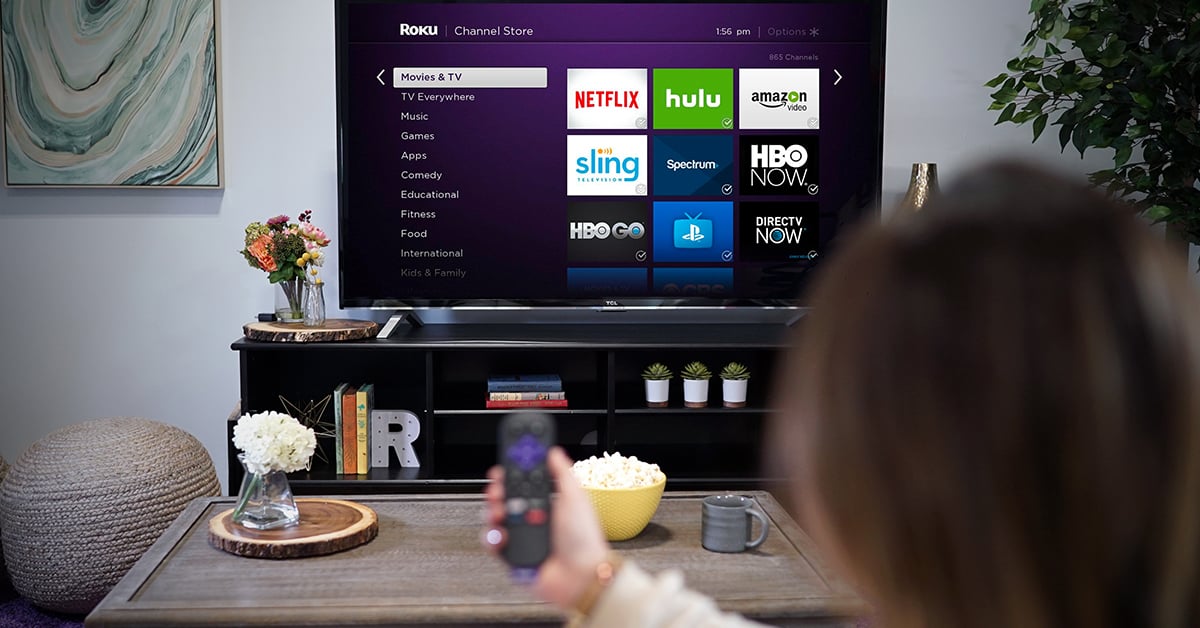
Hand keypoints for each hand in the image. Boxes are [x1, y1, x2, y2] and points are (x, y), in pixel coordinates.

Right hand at [483, 446, 610, 609]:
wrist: (579, 576)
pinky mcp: (510, 554)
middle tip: (498, 488)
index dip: (512, 470)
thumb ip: (561, 472)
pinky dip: (493, 537)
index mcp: (546, 501)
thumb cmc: (583, 540)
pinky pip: (492, 542)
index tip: (505, 461)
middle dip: (497, 488)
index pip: (522, 480)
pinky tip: (504, 534)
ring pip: (493, 517)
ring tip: (502, 513)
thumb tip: (552, 451)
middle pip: (503, 496)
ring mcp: (520, 536)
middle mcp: (531, 517)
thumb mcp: (575, 497)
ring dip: (493, 511)